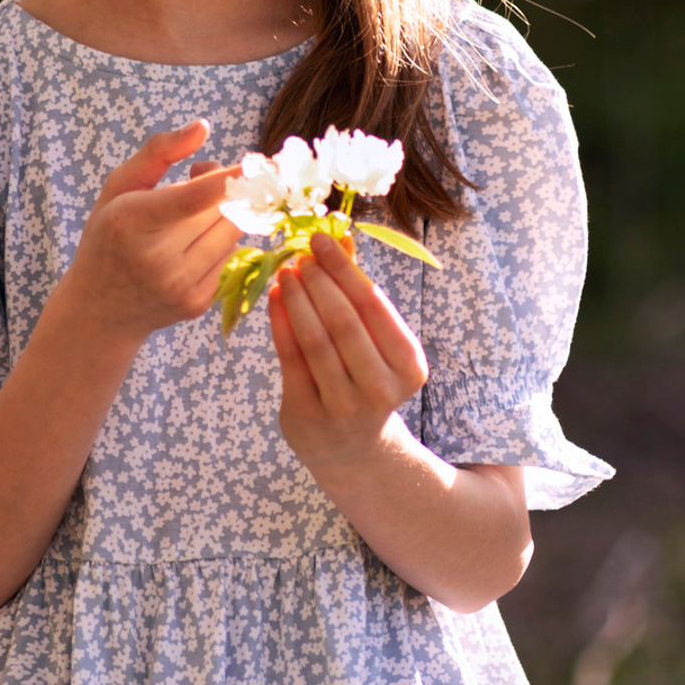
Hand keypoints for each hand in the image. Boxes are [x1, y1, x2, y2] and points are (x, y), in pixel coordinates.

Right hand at [60, 120, 240, 350]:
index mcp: (131, 222)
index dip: (231, 178)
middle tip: (198, 176)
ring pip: (233, 232)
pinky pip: (231, 256)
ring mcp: (180, 285)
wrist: (99, 309)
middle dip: (224, 187)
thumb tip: (203, 127)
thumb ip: (159, 151)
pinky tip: (195, 242)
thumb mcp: (119, 187)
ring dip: (226, 212)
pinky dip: (222, 241)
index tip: (259, 162)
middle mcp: (157, 259)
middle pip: (222, 210)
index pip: (193, 198)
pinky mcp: (198, 303)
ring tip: (194, 210)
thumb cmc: (109, 235)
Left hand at [267, 231, 429, 478]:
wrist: (352, 447)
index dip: (343, 269)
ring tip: (286, 272)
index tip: (321, 240)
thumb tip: (339, 236)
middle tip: (300, 254)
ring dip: (296, 299)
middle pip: (343, 322)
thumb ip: (358, 292)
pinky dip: (280, 322)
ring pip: (314, 340)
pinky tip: (275, 298)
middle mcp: (380, 390)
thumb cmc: (366, 377)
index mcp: (409, 367)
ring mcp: (342, 407)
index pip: (373, 306)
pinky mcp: (306, 415)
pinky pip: (290, 359)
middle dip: (318, 281)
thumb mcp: (376, 340)